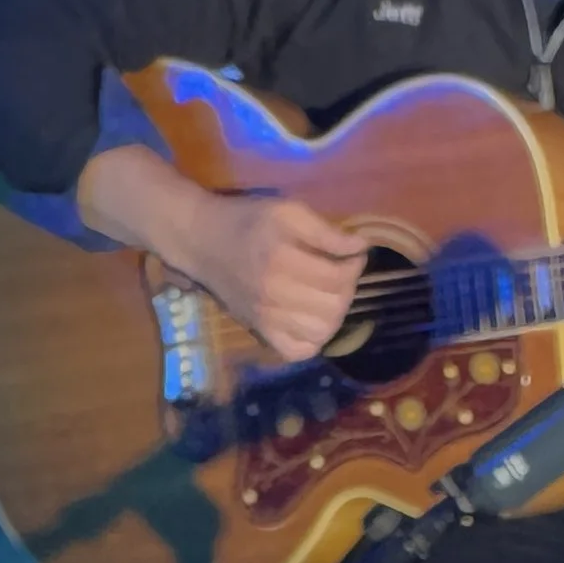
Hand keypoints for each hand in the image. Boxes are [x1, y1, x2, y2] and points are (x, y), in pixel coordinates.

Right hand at [188, 191, 372, 364]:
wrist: (203, 242)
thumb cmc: (247, 221)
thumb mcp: (286, 210)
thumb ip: (325, 231)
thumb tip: (360, 248)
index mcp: (281, 260)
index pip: (337, 278)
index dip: (354, 266)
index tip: (353, 254)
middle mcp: (274, 295)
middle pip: (333, 306)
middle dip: (347, 288)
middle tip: (341, 273)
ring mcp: (267, 319)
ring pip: (321, 333)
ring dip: (335, 315)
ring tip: (330, 295)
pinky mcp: (260, 333)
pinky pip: (298, 352)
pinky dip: (313, 340)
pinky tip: (313, 319)